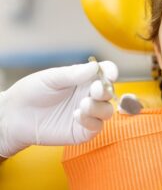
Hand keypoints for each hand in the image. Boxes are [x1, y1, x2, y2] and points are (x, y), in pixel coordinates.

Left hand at [0, 61, 117, 157]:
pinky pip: (96, 127)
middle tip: (96, 90)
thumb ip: (73, 74)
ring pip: (107, 111)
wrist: (15, 116)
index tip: (110, 74)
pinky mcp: (82, 130)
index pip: (105, 72)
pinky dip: (91, 121)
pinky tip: (76, 115)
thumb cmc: (32, 91)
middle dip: (106, 90)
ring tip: (82, 104)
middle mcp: (88, 94)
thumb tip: (95, 67)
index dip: (111, 72)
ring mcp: (87, 113)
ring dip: (99, 107)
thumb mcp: (51, 78)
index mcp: (84, 78)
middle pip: (109, 92)